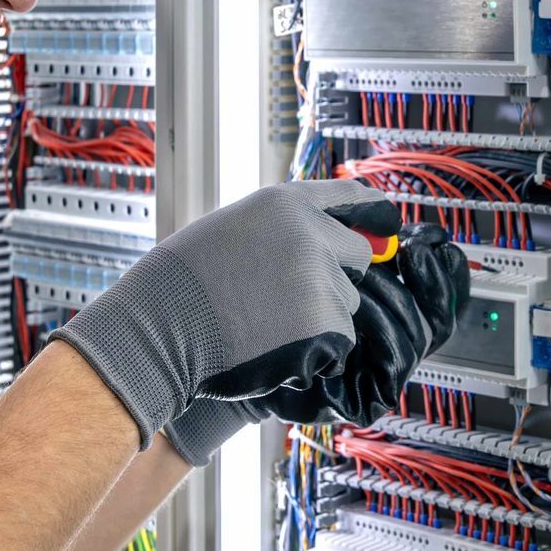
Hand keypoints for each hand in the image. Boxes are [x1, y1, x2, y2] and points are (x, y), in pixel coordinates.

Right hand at [160, 223, 469, 458]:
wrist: (161, 329)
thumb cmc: (184, 283)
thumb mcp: (234, 228)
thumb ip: (282, 229)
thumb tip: (322, 239)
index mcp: (288, 204)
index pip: (351, 197)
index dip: (374, 210)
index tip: (389, 220)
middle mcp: (314, 236)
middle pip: (358, 256)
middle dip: (337, 275)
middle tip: (291, 295)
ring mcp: (323, 282)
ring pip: (346, 304)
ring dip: (321, 318)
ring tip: (266, 324)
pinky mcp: (327, 328)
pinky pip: (338, 344)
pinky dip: (314, 353)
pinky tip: (271, 347)